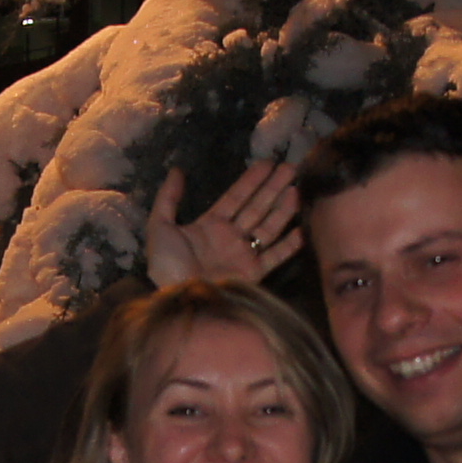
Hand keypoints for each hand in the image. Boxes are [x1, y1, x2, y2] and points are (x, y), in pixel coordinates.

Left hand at [146, 158, 301, 288]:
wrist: (180, 299)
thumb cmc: (168, 264)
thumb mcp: (160, 227)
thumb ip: (168, 198)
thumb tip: (177, 171)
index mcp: (210, 226)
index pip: (236, 197)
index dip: (251, 180)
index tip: (268, 163)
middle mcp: (230, 238)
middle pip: (256, 207)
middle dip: (273, 188)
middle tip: (291, 168)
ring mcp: (243, 255)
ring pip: (268, 227)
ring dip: (283, 209)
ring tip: (296, 190)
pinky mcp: (254, 274)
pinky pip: (275, 256)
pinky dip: (289, 246)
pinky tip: (301, 230)